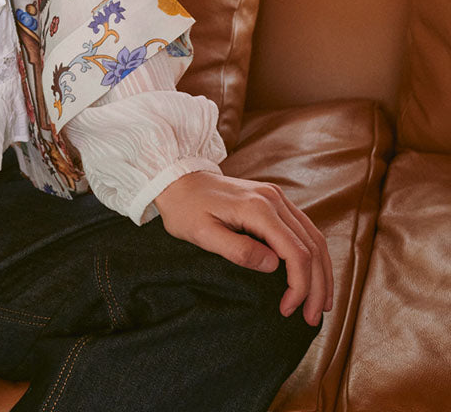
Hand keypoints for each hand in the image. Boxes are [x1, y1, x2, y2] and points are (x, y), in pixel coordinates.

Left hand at [154, 170, 333, 325]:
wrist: (177, 180)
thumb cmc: (185, 209)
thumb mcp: (203, 234)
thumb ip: (238, 250)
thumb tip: (274, 266)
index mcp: (257, 207)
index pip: (295, 252)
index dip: (299, 286)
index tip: (288, 309)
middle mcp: (274, 198)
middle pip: (311, 246)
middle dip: (317, 286)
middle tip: (313, 318)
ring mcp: (276, 196)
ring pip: (313, 236)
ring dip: (321, 272)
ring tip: (321, 303)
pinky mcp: (273, 199)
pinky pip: (303, 228)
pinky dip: (313, 254)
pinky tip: (313, 274)